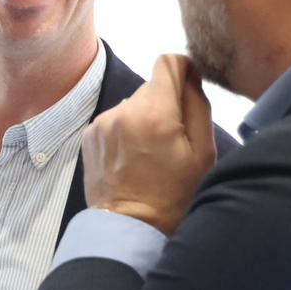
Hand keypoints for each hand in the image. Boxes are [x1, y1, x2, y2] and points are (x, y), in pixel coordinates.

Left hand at [81, 54, 215, 236]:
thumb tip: (190, 74)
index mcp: (154, 112)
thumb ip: (198, 105)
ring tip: (150, 153)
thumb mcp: (202, 152)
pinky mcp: (88, 134)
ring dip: (143, 118)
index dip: (183, 71)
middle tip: (172, 139)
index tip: (189, 90)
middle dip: (165, 104)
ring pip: (132, 104)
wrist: (129, 227)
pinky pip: (114, 120)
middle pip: (151, 87)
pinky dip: (125, 131)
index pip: (168, 62)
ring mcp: (101, 122)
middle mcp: (123, 110)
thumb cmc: (174, 194)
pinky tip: (131, 158)